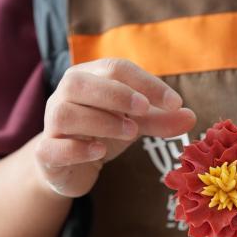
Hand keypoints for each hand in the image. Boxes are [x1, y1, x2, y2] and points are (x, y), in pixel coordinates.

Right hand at [35, 58, 195, 196]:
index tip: (176, 102)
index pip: (116, 69)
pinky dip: (77, 148)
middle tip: (145, 110)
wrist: (69, 167)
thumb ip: (160, 119)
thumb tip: (191, 116)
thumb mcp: (135, 123)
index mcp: (89, 78)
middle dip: (116, 94)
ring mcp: (51, 124)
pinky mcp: (46, 153)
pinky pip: (53, 147)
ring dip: (100, 121)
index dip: (146, 83)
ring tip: (130, 133)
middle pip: (80, 83)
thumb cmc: (101, 133)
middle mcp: (65, 95)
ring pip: (65, 113)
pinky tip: (100, 151)